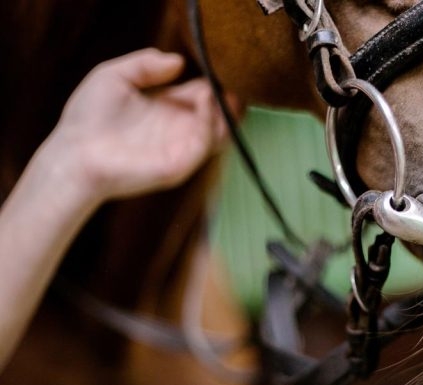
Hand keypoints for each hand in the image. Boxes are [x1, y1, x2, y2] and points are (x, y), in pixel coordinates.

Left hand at [42, 48, 228, 203]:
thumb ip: (145, 64)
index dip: (214, 83)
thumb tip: (179, 62)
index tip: (218, 67)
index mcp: (168, 108)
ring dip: (226, 109)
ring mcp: (182, 149)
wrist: (73, 156)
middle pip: (221, 115)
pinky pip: (206, 143)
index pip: (204, 95)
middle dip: (229, 98)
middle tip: (229, 80)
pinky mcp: (179, 165)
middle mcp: (179, 130)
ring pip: (222, 131)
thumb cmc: (87, 119)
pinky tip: (204, 100)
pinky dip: (210, 120)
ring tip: (218, 90)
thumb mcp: (113, 76)